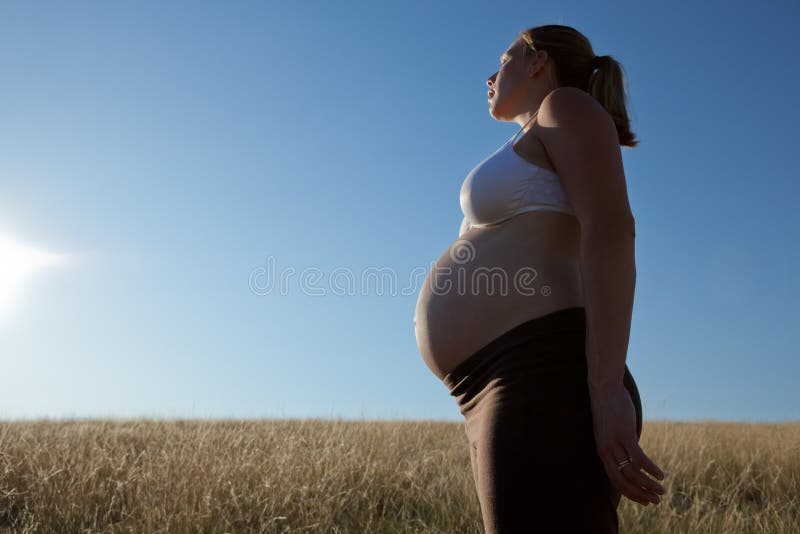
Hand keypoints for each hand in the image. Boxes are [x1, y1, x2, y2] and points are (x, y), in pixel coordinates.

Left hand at [589, 382, 666, 505]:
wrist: (605, 390)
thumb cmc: (610, 410)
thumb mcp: (611, 432)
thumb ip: (619, 446)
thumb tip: (632, 456)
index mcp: (602, 453)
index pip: (615, 481)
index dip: (631, 493)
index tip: (644, 501)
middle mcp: (606, 451)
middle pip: (623, 481)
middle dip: (641, 494)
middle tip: (656, 501)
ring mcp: (614, 443)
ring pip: (632, 472)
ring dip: (649, 484)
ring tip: (661, 490)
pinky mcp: (624, 434)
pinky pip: (639, 458)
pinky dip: (651, 469)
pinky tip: (661, 474)